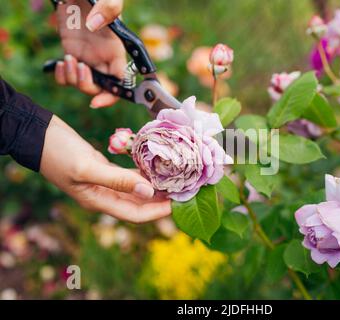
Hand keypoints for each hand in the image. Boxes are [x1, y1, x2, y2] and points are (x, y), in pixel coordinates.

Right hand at [40, 116, 170, 222]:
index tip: (180, 203)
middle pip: (139, 203)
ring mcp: (105, 182)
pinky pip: (129, 174)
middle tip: (184, 189)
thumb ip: (118, 181)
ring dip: (155, 184)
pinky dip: (143, 171)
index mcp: (99, 201)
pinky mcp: (105, 168)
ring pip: (136, 188)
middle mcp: (105, 196)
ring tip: (177, 177)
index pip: (136, 214)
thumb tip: (148, 192)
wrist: (38, 135)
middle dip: (162, 199)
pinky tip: (157, 164)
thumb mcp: (87, 168)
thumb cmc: (58, 153)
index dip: (158, 212)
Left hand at [55, 0, 125, 107]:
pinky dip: (61, 76)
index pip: (120, 83)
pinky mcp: (72, 55)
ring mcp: (87, 59)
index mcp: (116, 51)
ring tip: (67, 59)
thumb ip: (108, 9)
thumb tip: (94, 24)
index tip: (97, 101)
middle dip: (87, 86)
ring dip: (72, 79)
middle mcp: (103, 60)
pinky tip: (58, 64)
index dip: (111, 96)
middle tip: (79, 67)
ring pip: (82, 85)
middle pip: (100, 89)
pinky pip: (67, 77)